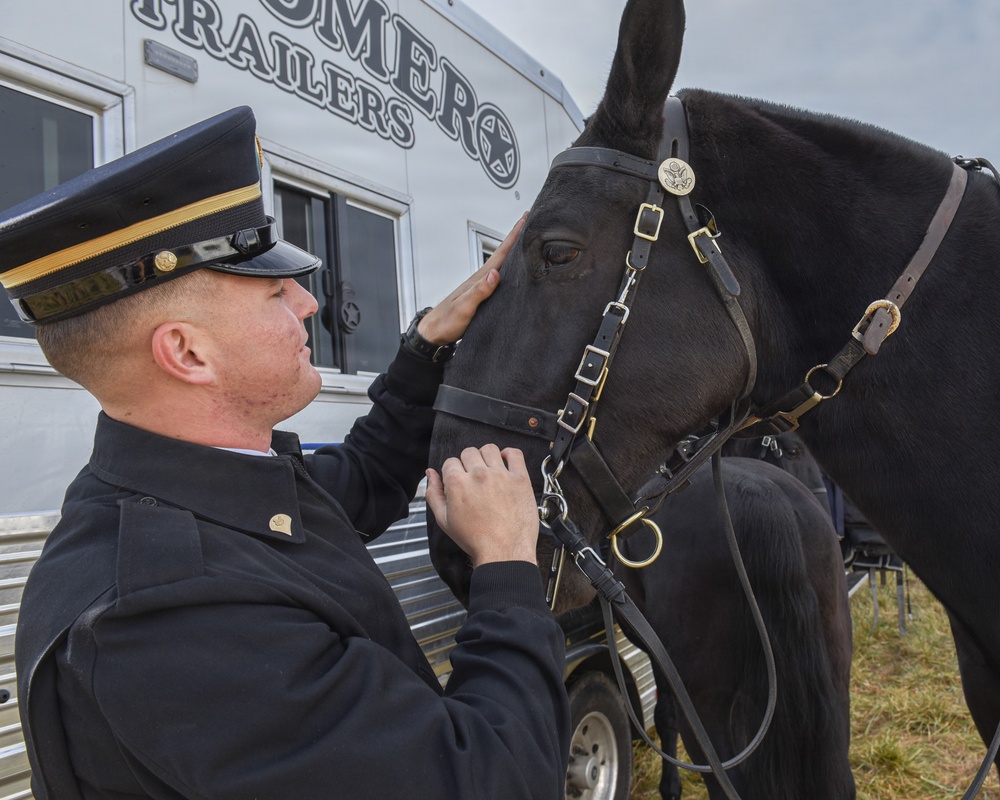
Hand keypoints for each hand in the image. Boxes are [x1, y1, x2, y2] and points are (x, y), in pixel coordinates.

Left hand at [416, 215, 524, 344]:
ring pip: (503, 265)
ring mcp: (482, 286)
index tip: (525, 218)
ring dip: (515, 253)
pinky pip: (501, 278)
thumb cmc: (447, 321)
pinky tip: (514, 272)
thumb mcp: (464, 307)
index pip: (501, 252)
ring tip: (527, 243)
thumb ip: (479, 291)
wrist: (434, 332)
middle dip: (518, 238)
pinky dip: (510, 270)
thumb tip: (494, 274)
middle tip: (530, 224)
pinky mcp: (482, 296)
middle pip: (504, 254)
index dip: (514, 235)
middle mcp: (482, 279)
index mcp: (480, 278)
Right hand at [425, 445, 538, 566]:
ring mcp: (501, 475)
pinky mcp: (520, 479)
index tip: (459, 480)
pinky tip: (505, 463)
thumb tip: (430, 474)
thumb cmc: (476, 540)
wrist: (504, 552)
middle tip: (473, 478)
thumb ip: (434, 494)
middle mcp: (479, 475)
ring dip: (486, 456)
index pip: (450, 462)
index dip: (452, 471)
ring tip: (488, 470)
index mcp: (458, 483)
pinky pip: (515, 454)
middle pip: (469, 452)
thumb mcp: (445, 521)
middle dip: (468, 463)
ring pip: (489, 449)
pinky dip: (509, 454)